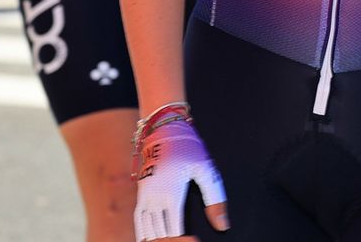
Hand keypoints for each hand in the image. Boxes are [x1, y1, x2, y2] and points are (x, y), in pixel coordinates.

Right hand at [134, 118, 227, 240]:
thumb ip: (215, 200)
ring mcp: (145, 195)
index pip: (174, 231)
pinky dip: (143, 232)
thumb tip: (222, 226)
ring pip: (145, 229)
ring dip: (154, 240)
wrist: (163, 128)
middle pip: (158, 233)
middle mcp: (155, 198)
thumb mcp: (207, 171)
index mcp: (172, 195)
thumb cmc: (189, 148)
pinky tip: (149, 238)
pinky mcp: (141, 192)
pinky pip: (138, 219)